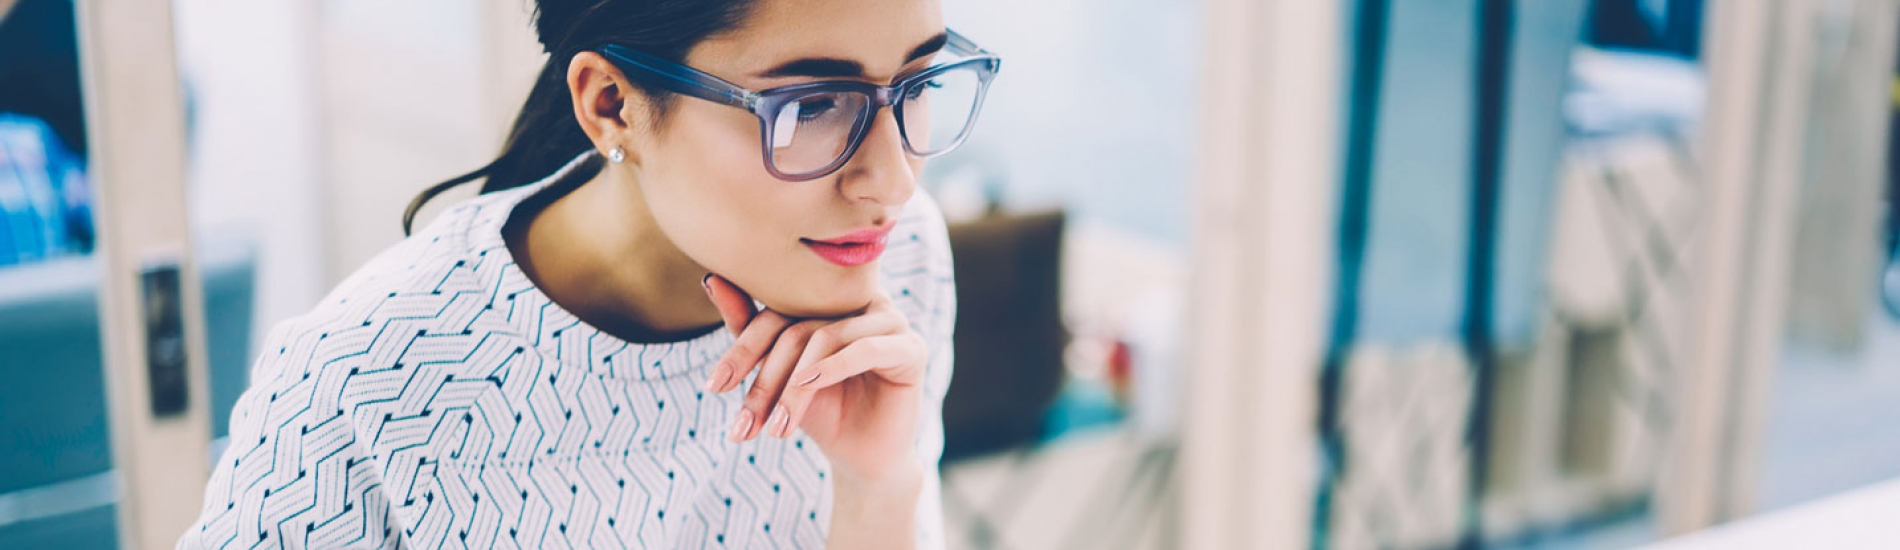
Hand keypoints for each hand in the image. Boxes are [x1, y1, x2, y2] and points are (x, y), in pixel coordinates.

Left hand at [701, 274, 928, 480]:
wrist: (860, 457)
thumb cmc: (820, 409)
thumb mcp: (778, 374)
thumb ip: (750, 328)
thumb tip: (712, 280)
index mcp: (830, 297)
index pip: (777, 310)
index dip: (743, 349)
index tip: (714, 387)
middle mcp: (861, 300)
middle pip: (797, 326)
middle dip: (765, 379)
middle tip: (744, 422)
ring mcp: (890, 321)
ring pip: (825, 339)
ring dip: (793, 388)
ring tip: (776, 426)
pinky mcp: (910, 347)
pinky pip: (865, 349)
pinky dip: (832, 369)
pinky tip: (808, 389)